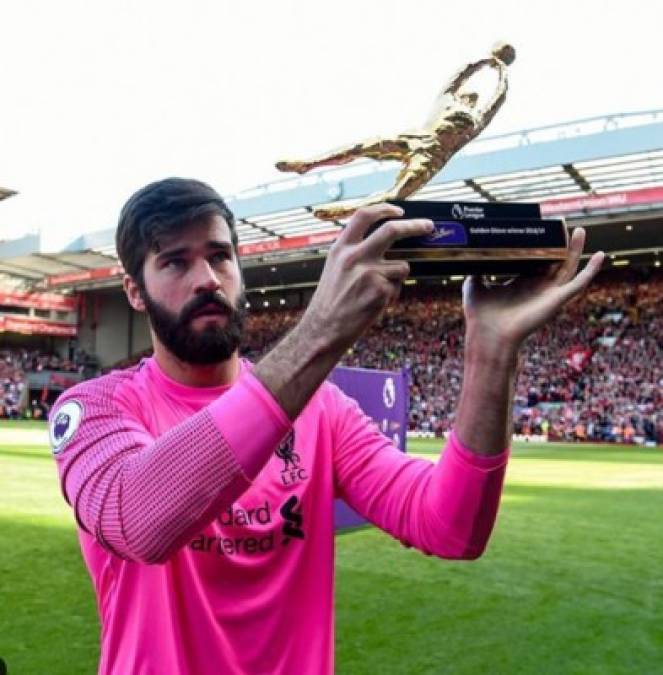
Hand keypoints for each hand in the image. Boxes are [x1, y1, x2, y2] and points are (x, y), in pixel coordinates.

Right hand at [302, 203, 432, 355]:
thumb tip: (384, 240)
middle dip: (415, 226)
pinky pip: (398, 287)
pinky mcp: (380, 291)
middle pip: (392, 230)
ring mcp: (369, 273)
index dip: (384, 209)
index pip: (364, 216)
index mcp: (340, 248)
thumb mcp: (335, 267)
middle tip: (428, 226)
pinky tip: (373, 304)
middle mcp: (354, 257)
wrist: (322, 329)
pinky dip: (391, 295)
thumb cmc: (329, 303)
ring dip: (397, 277)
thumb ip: (354, 251)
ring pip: (402, 266)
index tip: (398, 211)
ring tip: (377, 291)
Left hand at [462, 227, 604, 354]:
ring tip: (579, 231)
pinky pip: (579, 283)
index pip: (533, 262)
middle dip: (559, 244)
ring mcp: (548, 294)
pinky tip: (601, 255)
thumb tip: (471, 255)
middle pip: (553, 262)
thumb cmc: (480, 316)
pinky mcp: (557, 299)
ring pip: (568, 267)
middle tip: (562, 224)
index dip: (538, 247)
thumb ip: (476, 270)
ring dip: (576, 249)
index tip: (539, 229)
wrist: (489, 335)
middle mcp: (536, 288)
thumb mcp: (474, 286)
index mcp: (520, 284)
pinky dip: (591, 270)